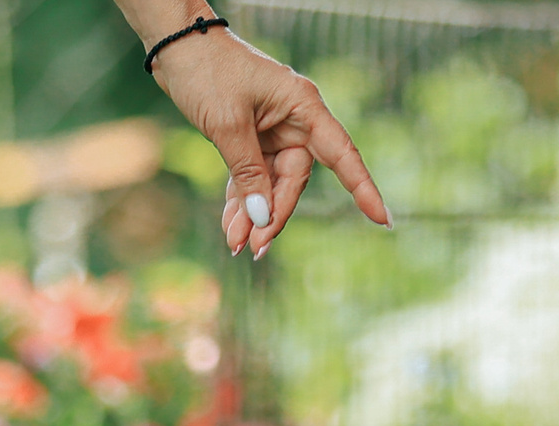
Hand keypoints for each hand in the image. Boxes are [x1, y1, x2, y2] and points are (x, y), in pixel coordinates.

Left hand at [145, 21, 388, 255]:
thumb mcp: (227, 125)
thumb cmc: (207, 72)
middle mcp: (293, 120)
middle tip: (254, 247)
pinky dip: (241, 202)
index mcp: (302, 106)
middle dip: (274, 214)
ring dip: (254, 215)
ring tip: (236, 244)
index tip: (382, 220)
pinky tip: (231, 227)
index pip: (341, 155)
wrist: (177, 46)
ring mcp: (271, 130)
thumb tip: (263, 216)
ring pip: (271, 185)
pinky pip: (252, 178)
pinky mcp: (250, 138)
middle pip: (295, 180)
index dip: (363, 188)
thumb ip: (248, 172)